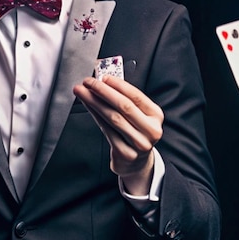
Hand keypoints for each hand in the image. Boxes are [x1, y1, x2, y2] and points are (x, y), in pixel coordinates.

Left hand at [72, 75, 162, 194]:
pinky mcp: (126, 153)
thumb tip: (103, 81)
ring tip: (82, 92)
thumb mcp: (138, 115)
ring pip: (113, 118)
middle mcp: (151, 130)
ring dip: (94, 102)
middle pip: (124, 106)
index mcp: (156, 116)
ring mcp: (139, 143)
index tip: (103, 77)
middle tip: (88, 82)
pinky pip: (107, 130)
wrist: (136, 162)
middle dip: (103, 91)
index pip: (136, 96)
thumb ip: (124, 99)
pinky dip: (95, 115)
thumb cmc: (134, 131)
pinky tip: (88, 107)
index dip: (118, 85)